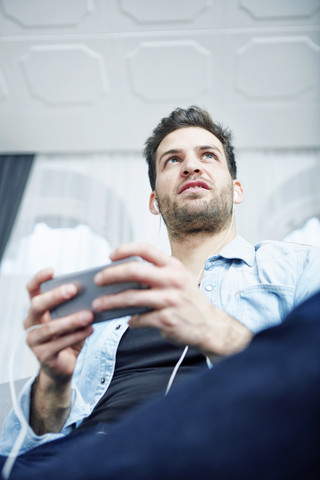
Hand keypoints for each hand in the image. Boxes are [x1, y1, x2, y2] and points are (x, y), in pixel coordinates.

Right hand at [24, 268, 93, 383]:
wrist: (65, 365)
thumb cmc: (69, 336)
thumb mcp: (71, 318)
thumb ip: (76, 306)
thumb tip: (92, 292)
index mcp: (37, 310)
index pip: (32, 290)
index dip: (39, 279)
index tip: (52, 271)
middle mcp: (31, 323)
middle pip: (37, 305)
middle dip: (55, 296)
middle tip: (74, 289)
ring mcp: (34, 341)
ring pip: (50, 327)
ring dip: (71, 320)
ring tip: (89, 315)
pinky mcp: (42, 356)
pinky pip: (59, 344)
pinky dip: (76, 336)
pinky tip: (89, 330)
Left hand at [93, 243, 251, 355]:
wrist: (210, 326)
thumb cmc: (189, 301)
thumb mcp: (178, 279)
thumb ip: (156, 274)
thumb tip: (123, 276)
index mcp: (173, 266)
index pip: (146, 249)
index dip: (125, 249)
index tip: (110, 256)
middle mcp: (172, 280)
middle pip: (134, 270)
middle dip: (111, 274)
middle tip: (98, 280)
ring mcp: (170, 300)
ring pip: (131, 297)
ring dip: (110, 301)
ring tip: (99, 304)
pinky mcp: (167, 319)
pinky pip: (139, 318)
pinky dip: (130, 320)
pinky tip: (128, 320)